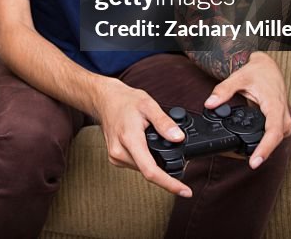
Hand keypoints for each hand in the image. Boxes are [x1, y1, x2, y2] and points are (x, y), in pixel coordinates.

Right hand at [92, 79, 193, 197]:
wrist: (105, 100)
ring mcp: (115, 156)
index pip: (151, 170)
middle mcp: (119, 152)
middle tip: (175, 152)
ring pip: (143, 169)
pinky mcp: (115, 158)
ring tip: (154, 140)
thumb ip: (164, 122)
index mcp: (129, 139)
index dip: (170, 184)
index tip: (186, 192)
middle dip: (166, 168)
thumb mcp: (148, 104)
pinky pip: (136, 165)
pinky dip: (146, 159)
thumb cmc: (125, 101)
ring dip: (155, 162)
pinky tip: (145, 145)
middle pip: (149, 171)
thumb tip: (179, 138)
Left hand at [204, 51, 290, 168]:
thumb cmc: (258, 72)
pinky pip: (276, 136)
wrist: (269, 67)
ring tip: (249, 158)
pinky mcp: (281, 121)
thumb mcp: (239, 78)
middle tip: (247, 163)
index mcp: (275, 105)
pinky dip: (266, 142)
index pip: (272, 133)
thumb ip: (223, 91)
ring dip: (265, 149)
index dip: (264, 149)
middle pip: (276, 140)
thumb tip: (210, 104)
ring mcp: (283, 119)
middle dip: (262, 153)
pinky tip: (253, 147)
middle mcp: (283, 115)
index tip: (254, 162)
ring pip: (277, 140)